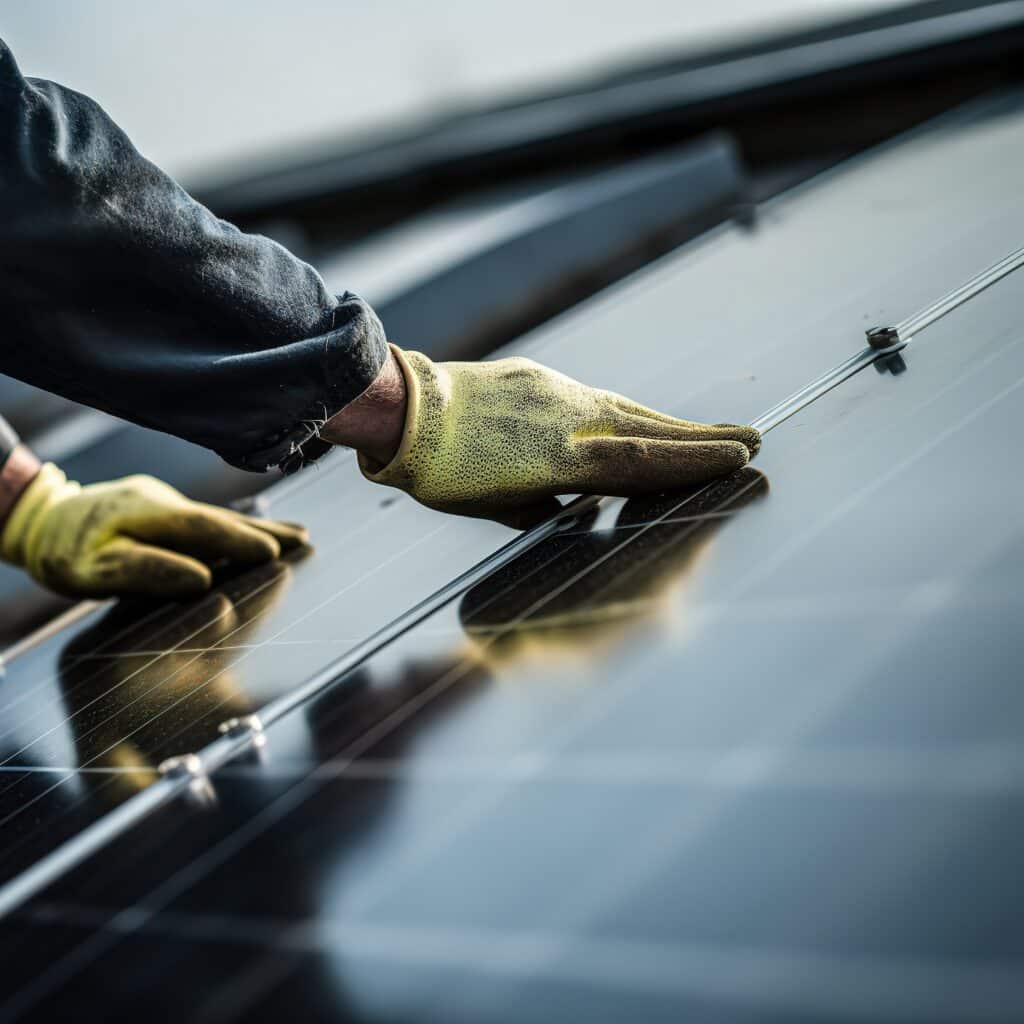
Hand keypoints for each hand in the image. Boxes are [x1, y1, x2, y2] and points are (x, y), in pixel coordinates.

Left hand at [0, 464, 306, 597]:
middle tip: (305, 541)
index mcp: (146, 512)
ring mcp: (166, 503)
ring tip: (298, 536)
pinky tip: (259, 537)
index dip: (239, 541)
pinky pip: (208, 522)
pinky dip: (237, 530)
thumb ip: (145, 571)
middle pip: (221, 519)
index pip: (202, 527)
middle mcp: (162, 501)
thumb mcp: (90, 570)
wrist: (41, 521)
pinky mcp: (166, 511)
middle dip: (265, 532)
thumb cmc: (64, 552)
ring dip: (259, 529)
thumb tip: (201, 579)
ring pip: (219, 519)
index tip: (276, 554)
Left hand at [358, 345, 760, 522]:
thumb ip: (541, 507)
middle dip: (702, 439)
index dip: (691, 460)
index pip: (638, 462)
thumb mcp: (494, 506)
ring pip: (626, 410)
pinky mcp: (541, 377)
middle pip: (647, 429)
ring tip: (711, 435)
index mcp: (556, 457)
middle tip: (751, 439)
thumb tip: (569, 510)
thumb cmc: (441, 473)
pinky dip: (628, 413)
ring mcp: (556, 393)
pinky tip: (642, 419)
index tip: (739, 456)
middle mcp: (565, 419)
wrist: (403, 408)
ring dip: (672, 425)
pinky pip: (597, 398)